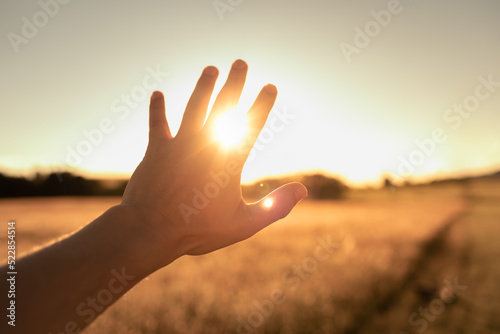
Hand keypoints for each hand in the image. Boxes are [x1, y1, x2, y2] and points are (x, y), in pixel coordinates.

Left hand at [120, 59, 306, 267]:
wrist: (151, 230)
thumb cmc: (198, 230)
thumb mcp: (244, 224)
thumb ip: (275, 207)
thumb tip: (303, 190)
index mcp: (228, 161)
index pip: (251, 126)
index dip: (262, 104)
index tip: (270, 86)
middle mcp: (205, 145)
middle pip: (223, 107)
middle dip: (234, 83)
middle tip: (240, 62)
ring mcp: (179, 145)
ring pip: (193, 107)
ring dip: (203, 87)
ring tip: (211, 69)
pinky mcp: (157, 150)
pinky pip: (158, 124)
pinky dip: (157, 109)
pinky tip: (158, 93)